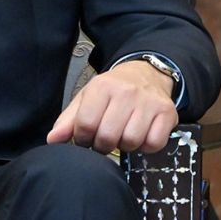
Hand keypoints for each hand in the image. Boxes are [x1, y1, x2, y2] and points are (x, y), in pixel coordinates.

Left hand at [46, 59, 178, 153]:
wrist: (147, 73)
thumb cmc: (114, 90)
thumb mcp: (88, 98)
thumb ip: (69, 120)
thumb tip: (53, 140)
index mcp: (102, 87)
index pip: (86, 124)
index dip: (82, 139)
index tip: (86, 138)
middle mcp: (127, 92)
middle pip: (107, 136)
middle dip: (102, 145)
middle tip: (105, 140)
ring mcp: (149, 102)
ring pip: (131, 141)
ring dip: (125, 145)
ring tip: (123, 135)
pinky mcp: (167, 113)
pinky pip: (154, 143)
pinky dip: (146, 146)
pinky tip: (141, 135)